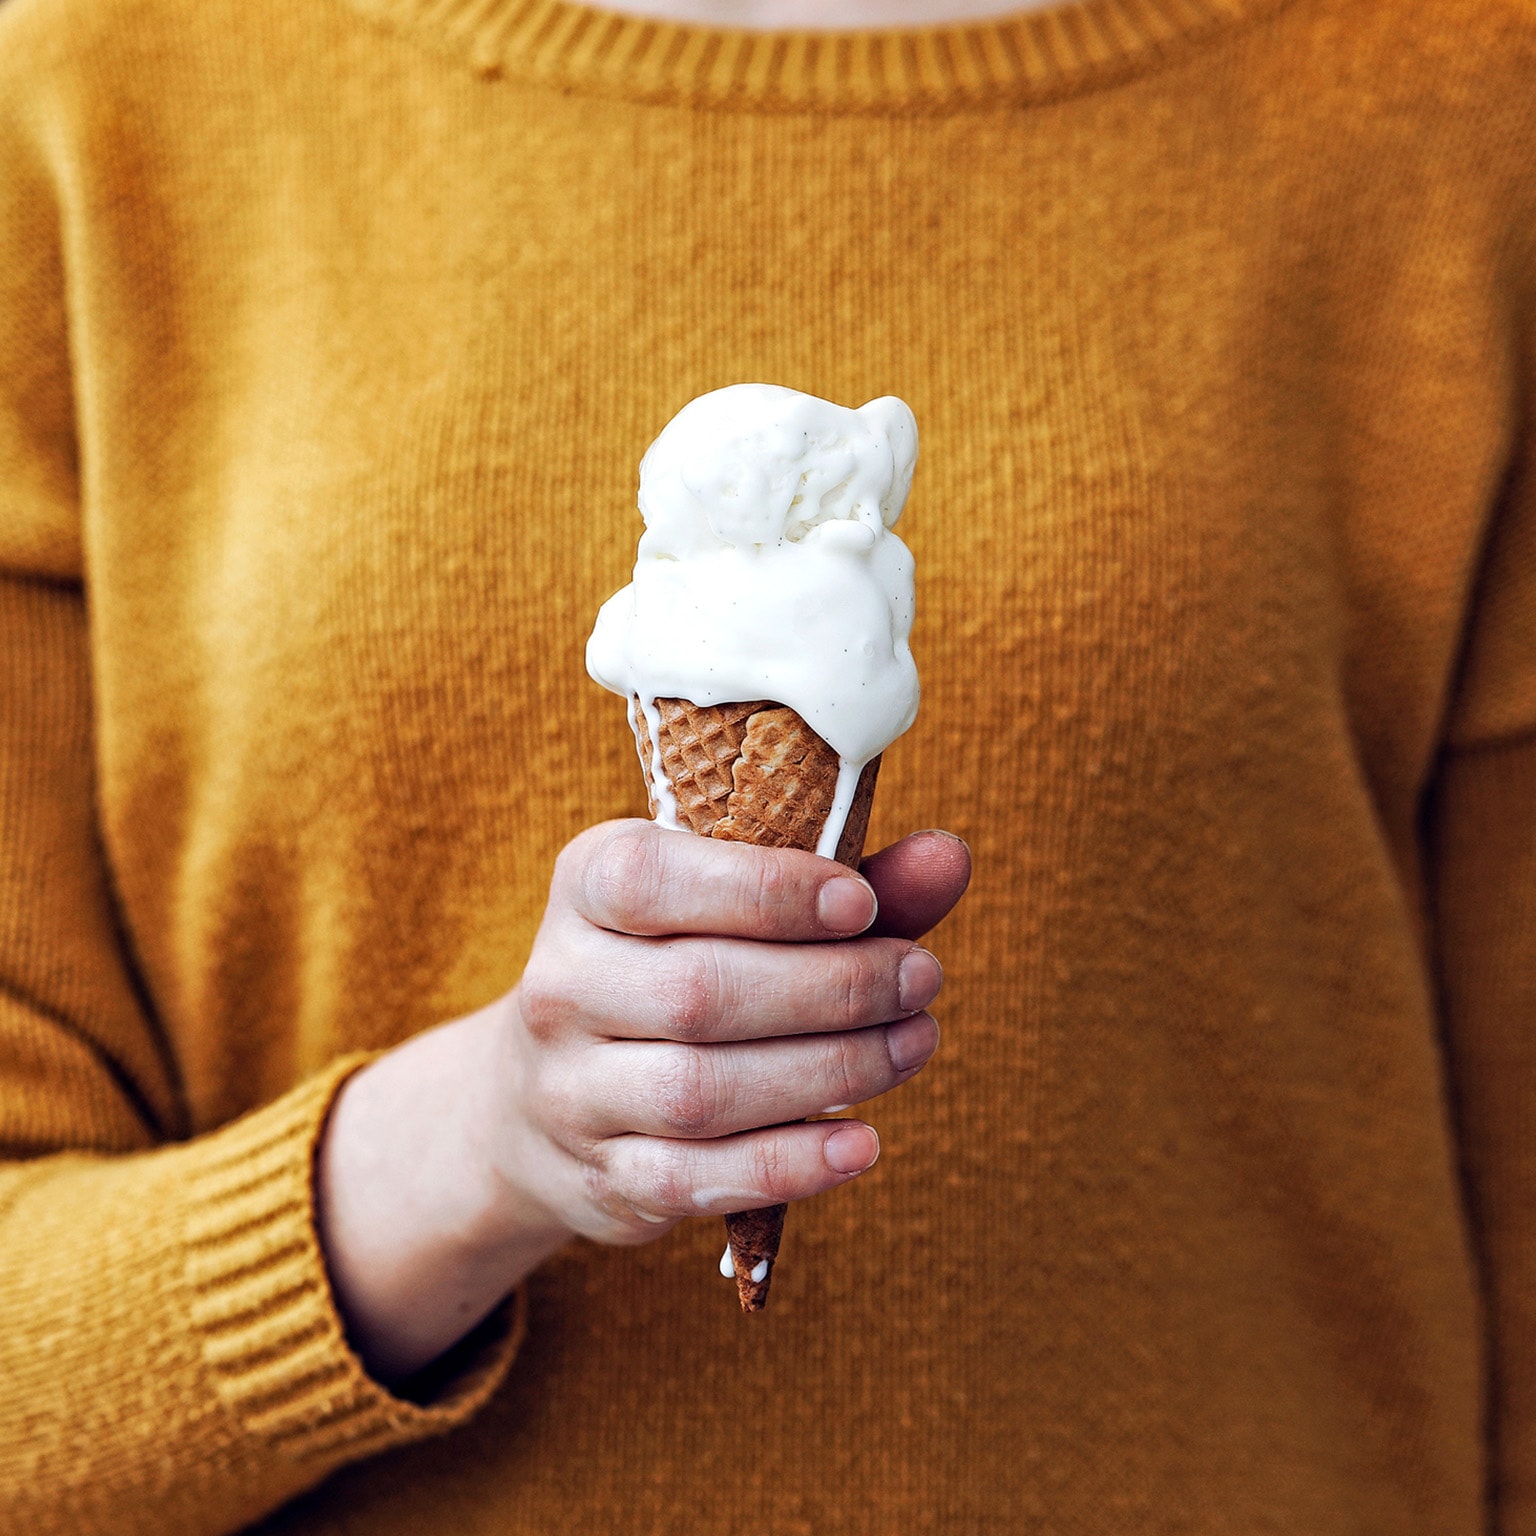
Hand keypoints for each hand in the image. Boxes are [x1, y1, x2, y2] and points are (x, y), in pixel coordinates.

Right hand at [316, 825, 969, 1384]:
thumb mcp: (735, 905)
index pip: (653, 880)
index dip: (764, 892)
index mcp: (585, 887)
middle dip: (831, 987)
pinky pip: (698, 1178)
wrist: (540, 1095)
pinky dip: (790, 1164)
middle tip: (921, 978)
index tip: (860, 903)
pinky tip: (863, 1143)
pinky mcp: (605, 1177)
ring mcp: (572, 1092)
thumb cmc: (674, 967)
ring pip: (702, 1090)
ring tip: (913, 1043)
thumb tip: (947, 858)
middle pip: (697, 992)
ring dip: (830, 1071)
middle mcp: (562, 986)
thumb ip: (843, 883)